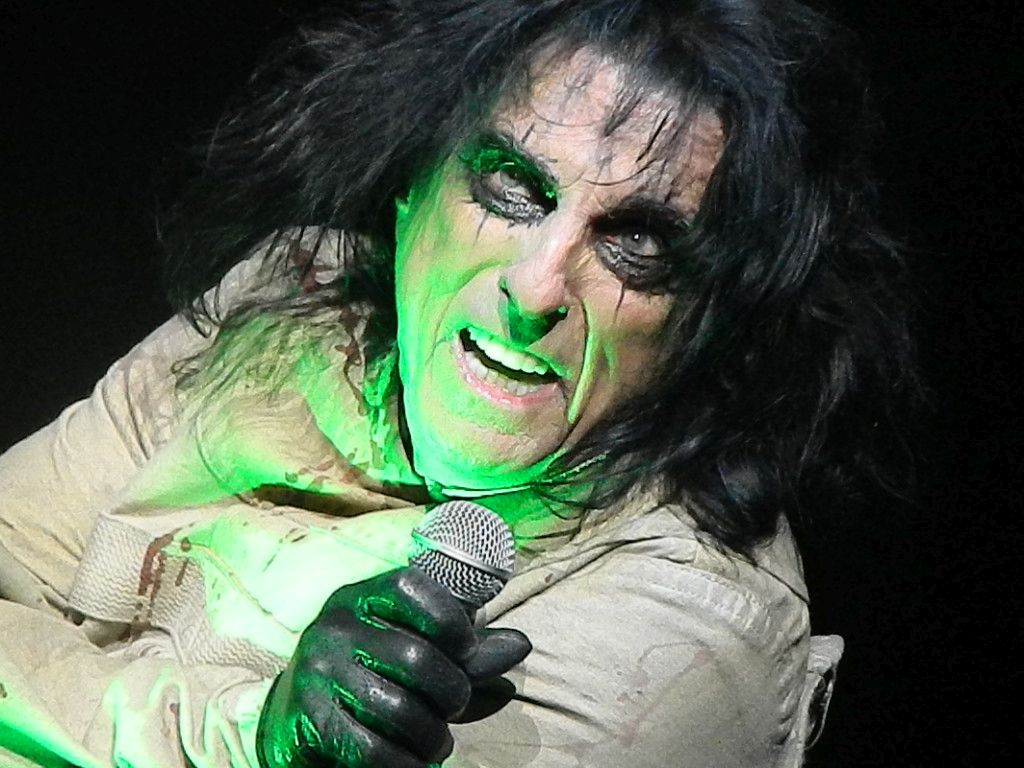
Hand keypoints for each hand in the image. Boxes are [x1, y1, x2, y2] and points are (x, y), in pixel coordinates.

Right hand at [256, 567, 530, 767]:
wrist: (296, 720)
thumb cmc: (374, 676)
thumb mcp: (414, 648)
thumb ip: (467, 650)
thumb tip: (521, 645)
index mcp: (360, 597)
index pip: (411, 587)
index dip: (450, 619)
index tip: (466, 650)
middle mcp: (334, 627)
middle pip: (416, 658)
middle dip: (451, 693)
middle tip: (454, 707)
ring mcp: (316, 673)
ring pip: (401, 710)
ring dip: (433, 738)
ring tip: (436, 743)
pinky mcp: (310, 722)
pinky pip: (373, 750)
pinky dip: (406, 764)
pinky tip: (413, 761)